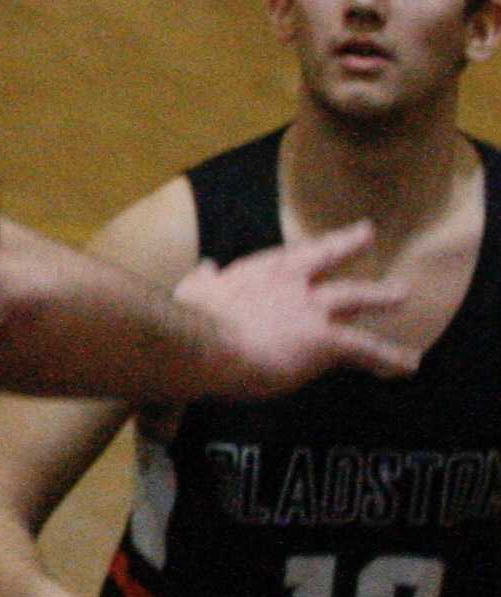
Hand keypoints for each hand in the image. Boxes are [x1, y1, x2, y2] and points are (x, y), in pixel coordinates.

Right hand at [174, 220, 412, 396]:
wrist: (203, 343)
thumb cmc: (188, 319)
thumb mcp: (192, 291)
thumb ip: (204, 279)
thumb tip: (206, 266)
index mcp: (257, 271)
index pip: (293, 254)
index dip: (313, 245)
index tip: (332, 232)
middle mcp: (291, 283)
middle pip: (327, 258)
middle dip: (349, 245)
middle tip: (367, 234)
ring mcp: (312, 309)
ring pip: (356, 298)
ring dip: (381, 296)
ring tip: (401, 295)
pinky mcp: (326, 340)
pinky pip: (365, 349)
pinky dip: (389, 357)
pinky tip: (408, 364)